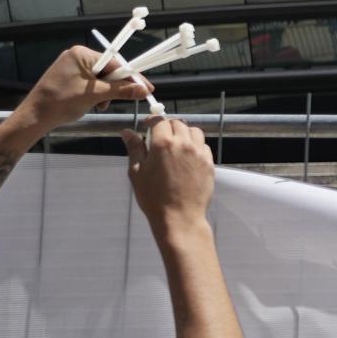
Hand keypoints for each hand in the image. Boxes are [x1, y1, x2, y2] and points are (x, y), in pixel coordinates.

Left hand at [19, 44, 155, 132]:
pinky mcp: (68, 77)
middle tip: (119, 101)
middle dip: (115, 87)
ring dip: (105, 93)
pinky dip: (96, 94)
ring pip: (100, 78)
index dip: (131, 77)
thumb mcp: (95, 96)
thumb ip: (121, 91)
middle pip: (108, 69)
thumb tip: (144, 90)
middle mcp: (77, 56)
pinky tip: (93, 103)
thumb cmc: (63, 102)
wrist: (35, 116)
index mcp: (82, 54)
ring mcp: (72, 66)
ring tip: (100, 105)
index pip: (115, 62)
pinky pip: (90, 82)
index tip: (146, 89)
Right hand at [122, 118, 216, 234]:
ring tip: (175, 144)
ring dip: (184, 133)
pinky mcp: (209, 163)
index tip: (147, 125)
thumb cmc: (154, 197)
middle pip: (178, 123)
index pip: (160, 120)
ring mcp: (199, 153)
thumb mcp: (137, 172)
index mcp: (163, 144)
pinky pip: (203, 146)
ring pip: (194, 131)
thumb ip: (134, 148)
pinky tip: (186, 156)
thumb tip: (127, 132)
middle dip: (167, 126)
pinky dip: (195, 145)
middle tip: (160, 137)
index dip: (152, 120)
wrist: (180, 217)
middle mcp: (184, 144)